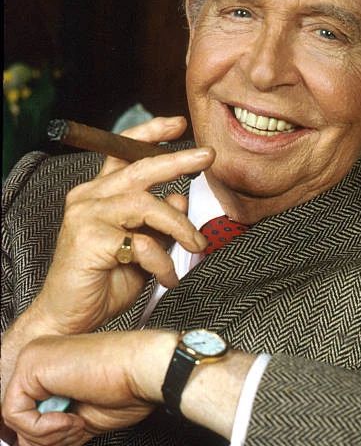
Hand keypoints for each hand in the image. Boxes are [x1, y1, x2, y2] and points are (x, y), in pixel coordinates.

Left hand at [2, 331, 176, 445]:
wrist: (142, 369)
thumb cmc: (125, 388)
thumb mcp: (76, 421)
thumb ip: (48, 430)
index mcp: (49, 367)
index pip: (24, 413)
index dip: (43, 436)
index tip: (67, 438)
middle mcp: (38, 358)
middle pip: (17, 419)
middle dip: (46, 438)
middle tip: (75, 429)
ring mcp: (34, 358)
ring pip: (14, 419)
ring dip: (48, 434)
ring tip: (77, 421)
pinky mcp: (32, 364)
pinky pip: (14, 413)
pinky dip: (42, 427)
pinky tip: (71, 416)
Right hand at [31, 116, 214, 333]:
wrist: (68, 321)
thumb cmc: (103, 282)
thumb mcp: (141, 248)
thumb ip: (158, 222)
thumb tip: (182, 198)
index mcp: (99, 194)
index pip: (122, 152)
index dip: (150, 133)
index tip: (177, 124)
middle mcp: (89, 197)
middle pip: (139, 168)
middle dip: (178, 159)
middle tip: (208, 156)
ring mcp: (86, 216)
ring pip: (147, 204)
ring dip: (179, 226)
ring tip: (196, 246)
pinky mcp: (89, 239)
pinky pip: (142, 243)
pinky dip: (162, 260)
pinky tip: (168, 277)